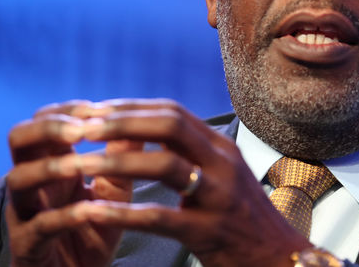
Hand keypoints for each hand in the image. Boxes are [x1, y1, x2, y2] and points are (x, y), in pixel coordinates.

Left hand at [5, 99, 310, 266]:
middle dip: (121, 122)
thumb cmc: (242, 218)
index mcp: (221, 147)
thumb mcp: (221, 176)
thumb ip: (191, 154)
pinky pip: (160, 217)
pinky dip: (124, 213)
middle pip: (169, 125)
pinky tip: (93, 213)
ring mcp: (219, 195)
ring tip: (79, 163)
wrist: (279, 258)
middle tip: (81, 127)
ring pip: (164, 165)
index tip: (94, 110)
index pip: (173, 112)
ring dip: (117, 162)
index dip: (131, 108)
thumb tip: (147, 130)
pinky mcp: (209, 231)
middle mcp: (223, 163)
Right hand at [5, 100, 141, 266]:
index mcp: (51, 161)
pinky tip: (87, 210)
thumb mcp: (115, 189)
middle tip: (80, 131)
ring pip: (17, 179)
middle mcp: (31, 181)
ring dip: (49, 168)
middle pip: (18, 138)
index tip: (97, 107)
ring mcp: (24, 213)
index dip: (68, 110)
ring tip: (79, 166)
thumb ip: (123, 157)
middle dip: (48, 128)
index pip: (45, 119)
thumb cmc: (95, 228)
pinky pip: (38, 226)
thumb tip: (142, 118)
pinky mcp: (27, 246)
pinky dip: (62, 216)